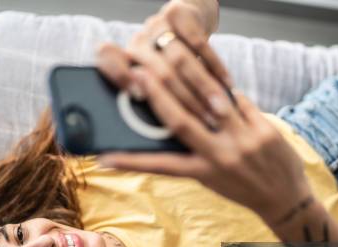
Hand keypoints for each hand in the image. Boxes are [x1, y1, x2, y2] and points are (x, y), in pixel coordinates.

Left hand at [96, 0, 232, 126]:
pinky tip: (228, 85)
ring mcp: (156, 26)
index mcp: (122, 61)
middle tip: (204, 126)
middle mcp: (136, 42)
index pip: (110, 62)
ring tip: (218, 112)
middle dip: (184, 102)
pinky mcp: (177, 13)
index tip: (137, 96)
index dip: (121, 76)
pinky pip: (198, 42)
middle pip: (157, 72)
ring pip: (179, 59)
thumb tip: (155, 142)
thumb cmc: (169, 69)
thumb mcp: (153, 84)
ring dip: (202, 88)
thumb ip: (149, 107)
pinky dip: (215, 66)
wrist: (185, 22)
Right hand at [98, 65, 313, 228]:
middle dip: (159, 95)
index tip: (105, 157)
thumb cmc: (242, 188)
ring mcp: (244, 141)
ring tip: (174, 56)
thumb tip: (174, 123)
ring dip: (192, 75)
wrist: (286, 199)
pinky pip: (240, 100)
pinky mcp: (264, 129)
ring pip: (213, 101)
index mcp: (203, 172)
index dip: (130, 162)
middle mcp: (221, 156)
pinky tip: (215, 75)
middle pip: (182, 120)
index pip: (161, 165)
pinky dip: (227, 88)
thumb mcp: (213, 179)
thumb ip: (195, 153)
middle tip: (140, 74)